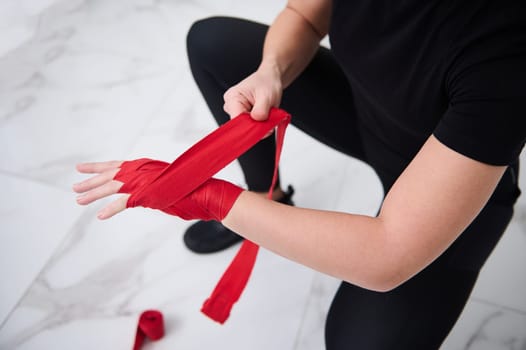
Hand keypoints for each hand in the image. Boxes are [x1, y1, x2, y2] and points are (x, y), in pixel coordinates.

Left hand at [74, 158, 243, 221]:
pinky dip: (111, 209)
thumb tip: (148, 193)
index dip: (99, 167)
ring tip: (78, 200)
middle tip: (75, 186)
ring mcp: (144, 181)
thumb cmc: (194, 190)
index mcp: (147, 166)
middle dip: (91, 180)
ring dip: (94, 193)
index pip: (117, 165)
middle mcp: (142, 170)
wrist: (208, 193)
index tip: (83, 168)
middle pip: (110, 174)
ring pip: (111, 186)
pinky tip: (99, 215)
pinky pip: (123, 203)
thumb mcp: (169, 186)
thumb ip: (154, 188)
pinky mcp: (147, 195)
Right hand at [223, 63, 282, 121]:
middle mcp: (231, 105)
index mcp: (232, 98)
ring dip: (259, 124)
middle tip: (268, 116)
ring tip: (266, 112)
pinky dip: (259, 124)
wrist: (270, 79)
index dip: (250, 127)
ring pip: (246, 127)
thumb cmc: (267, 83)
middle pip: (241, 126)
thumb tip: (257, 122)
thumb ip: (261, 110)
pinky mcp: (242, 116)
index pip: (236, 121)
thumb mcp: (266, 95)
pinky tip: (264, 115)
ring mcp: (236, 111)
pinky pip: (250, 126)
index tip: (262, 127)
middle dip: (256, 125)